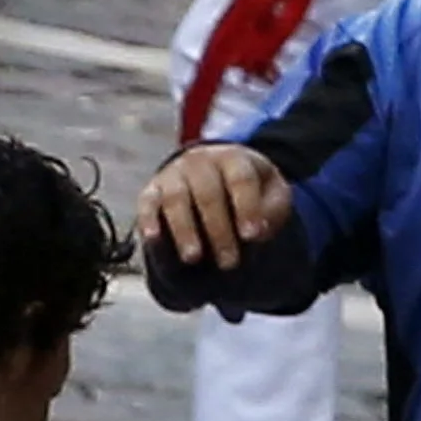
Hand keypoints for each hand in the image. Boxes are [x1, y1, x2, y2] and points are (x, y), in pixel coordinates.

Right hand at [137, 144, 293, 272]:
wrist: (216, 173)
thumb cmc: (250, 191)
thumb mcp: (273, 194)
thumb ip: (272, 211)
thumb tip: (256, 232)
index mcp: (233, 158)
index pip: (240, 179)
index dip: (246, 207)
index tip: (252, 236)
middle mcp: (199, 161)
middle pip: (207, 193)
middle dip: (218, 230)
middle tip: (229, 262)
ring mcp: (173, 174)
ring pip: (175, 199)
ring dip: (184, 230)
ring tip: (193, 258)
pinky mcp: (152, 190)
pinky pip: (147, 203)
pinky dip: (148, 220)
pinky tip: (153, 238)